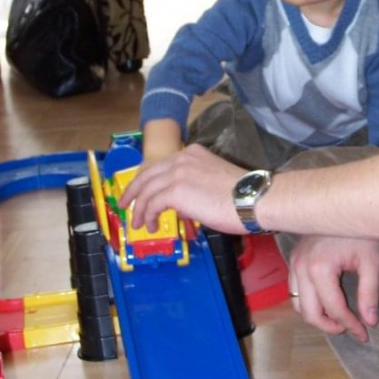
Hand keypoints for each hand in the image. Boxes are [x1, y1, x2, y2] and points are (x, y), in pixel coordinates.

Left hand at [118, 143, 244, 233]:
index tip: (141, 192)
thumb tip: (181, 206)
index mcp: (192, 153)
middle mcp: (182, 158)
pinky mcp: (175, 191)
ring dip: (140, 209)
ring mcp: (177, 173)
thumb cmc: (240, 196)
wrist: (251, 199)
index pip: (161, 165)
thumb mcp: (212, 180)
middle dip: (133, 191)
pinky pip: (152, 204)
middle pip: (147, 174)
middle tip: (126, 205)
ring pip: (147, 190)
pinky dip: (148, 216)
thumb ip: (193, 185)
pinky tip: (153, 225)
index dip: (147, 180)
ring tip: (140, 224)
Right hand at [288, 236, 378, 340]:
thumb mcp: (369, 260)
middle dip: (330, 326)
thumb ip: (369, 293)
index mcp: (320, 269)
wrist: (343, 202)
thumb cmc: (358, 229)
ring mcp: (294, 263)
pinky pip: (294, 289)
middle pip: (310, 313)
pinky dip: (307, 300)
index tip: (365, 333)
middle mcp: (301, 268)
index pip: (334, 309)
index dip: (350, 325)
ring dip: (316, 315)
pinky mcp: (293, 258)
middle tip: (349, 328)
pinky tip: (324, 300)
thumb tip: (370, 321)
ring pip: (298, 304)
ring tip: (337, 317)